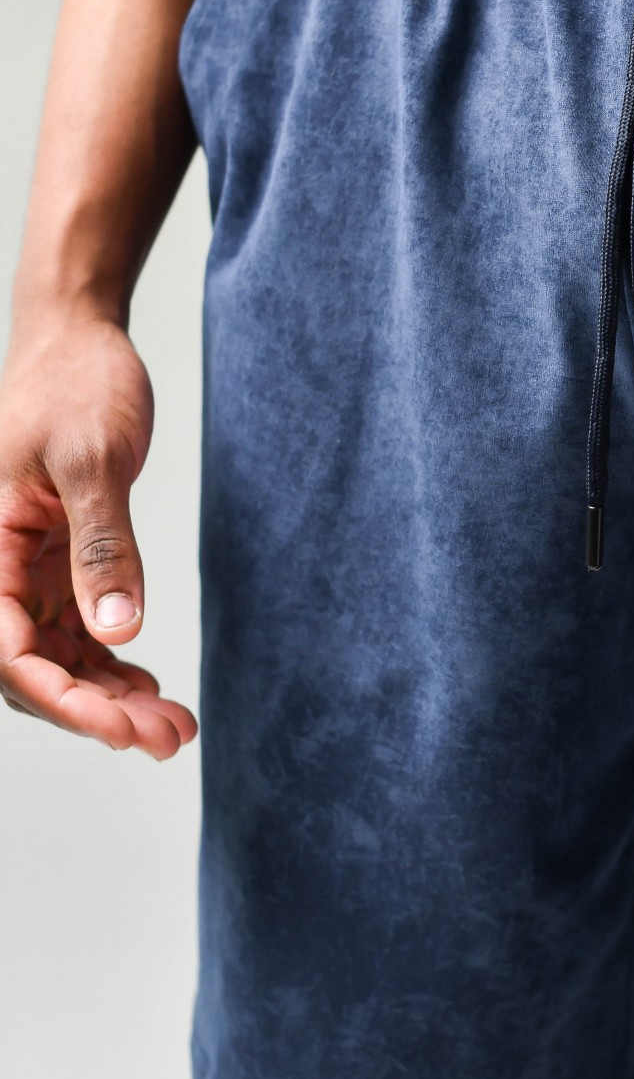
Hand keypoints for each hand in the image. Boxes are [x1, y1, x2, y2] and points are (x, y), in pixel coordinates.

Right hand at [0, 308, 195, 757]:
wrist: (78, 339)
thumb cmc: (75, 384)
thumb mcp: (93, 460)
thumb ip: (101, 545)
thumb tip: (116, 631)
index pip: (10, 651)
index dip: (65, 700)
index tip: (124, 729)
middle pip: (31, 669)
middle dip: (95, 712)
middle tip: (168, 738)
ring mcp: (22, 569)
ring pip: (54, 659)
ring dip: (108, 699)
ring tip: (173, 727)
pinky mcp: (52, 562)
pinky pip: (72, 632)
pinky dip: (109, 666)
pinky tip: (150, 689)